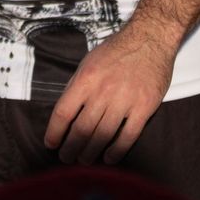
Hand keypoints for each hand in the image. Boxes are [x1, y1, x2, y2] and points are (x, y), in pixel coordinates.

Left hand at [44, 22, 173, 164]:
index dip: (55, 132)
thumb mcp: (89, 62)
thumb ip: (77, 86)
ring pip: (103, 136)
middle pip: (82, 129)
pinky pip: (128, 136)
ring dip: (90, 152)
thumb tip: (66, 113)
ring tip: (83, 160)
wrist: (149, 39)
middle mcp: (103, 91)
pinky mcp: (144, 108)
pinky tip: (109, 158)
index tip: (50, 143)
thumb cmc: (116, 51)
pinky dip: (116, 151)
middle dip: (71, 148)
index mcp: (85, 79)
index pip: (63, 112)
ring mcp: (124, 101)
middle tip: (66, 158)